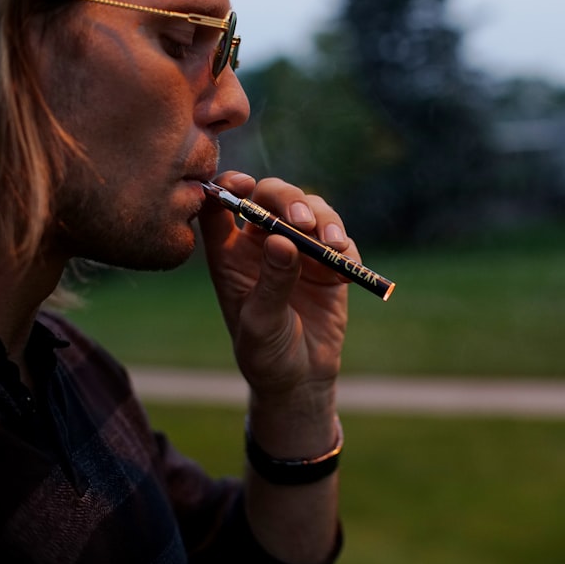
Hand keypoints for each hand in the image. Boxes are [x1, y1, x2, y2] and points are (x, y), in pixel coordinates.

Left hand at [197, 173, 349, 406]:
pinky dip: (344, 245)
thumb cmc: (265, 354)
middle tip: (301, 223)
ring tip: (332, 246)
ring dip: (322, 219)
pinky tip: (343, 267)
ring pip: (309, 209)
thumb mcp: (261, 322)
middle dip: (288, 200)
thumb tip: (280, 239)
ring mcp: (298, 249)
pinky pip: (339, 238)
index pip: (220, 204)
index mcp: (230, 253)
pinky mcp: (329, 262)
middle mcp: (261, 243)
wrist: (301, 378)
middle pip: (271, 196)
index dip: (228, 185)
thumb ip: (271, 282)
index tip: (245, 185)